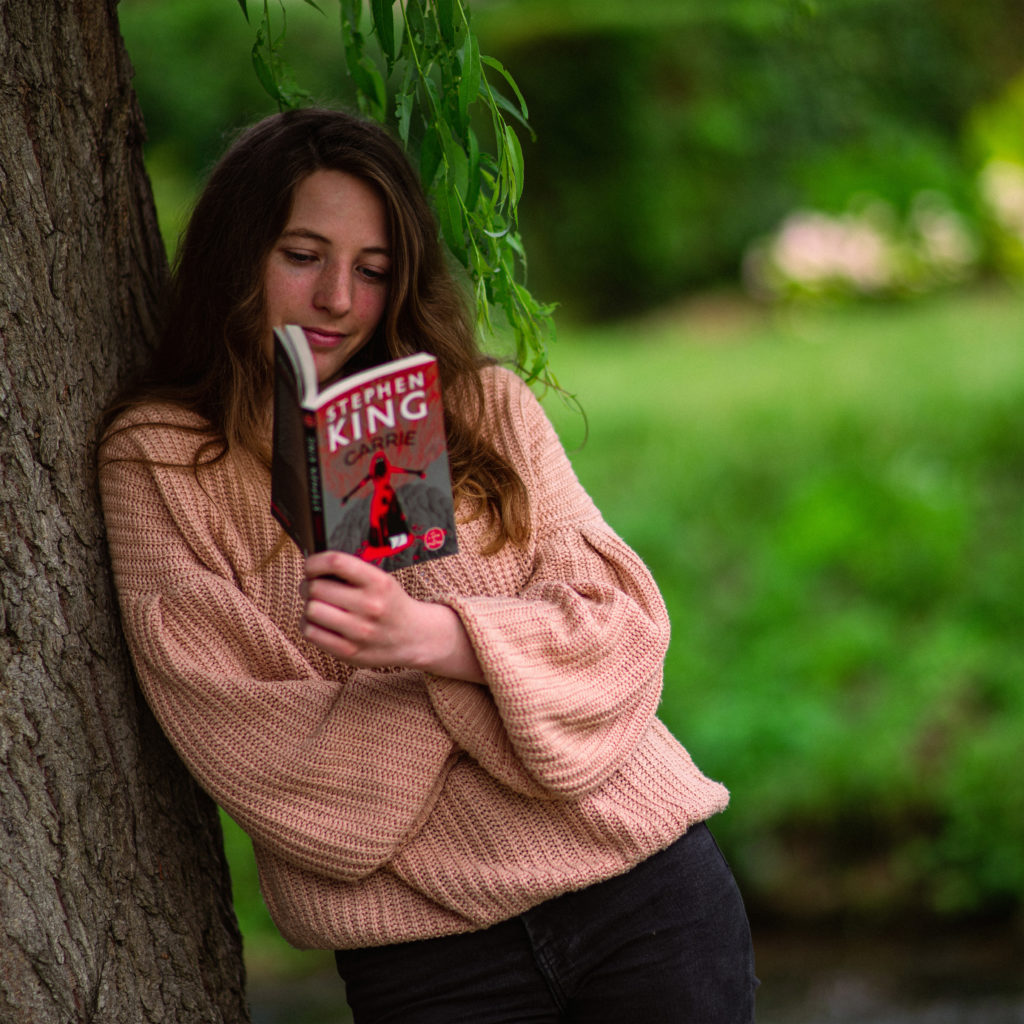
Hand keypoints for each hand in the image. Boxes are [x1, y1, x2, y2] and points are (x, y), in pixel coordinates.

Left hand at [301, 551, 483, 682]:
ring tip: (319, 606)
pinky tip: (319, 623)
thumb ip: (352, 572)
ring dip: (310, 606)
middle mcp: (370, 605)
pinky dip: (308, 625)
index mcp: (378, 582)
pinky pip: (311, 632)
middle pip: (317, 587)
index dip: (315, 562)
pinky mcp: (348, 651)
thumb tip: (312, 568)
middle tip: (315, 588)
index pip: (336, 562)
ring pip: (311, 610)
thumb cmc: (391, 605)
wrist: (414, 637)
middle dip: (309, 585)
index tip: (311, 566)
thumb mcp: (382, 580)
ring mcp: (359, 631)